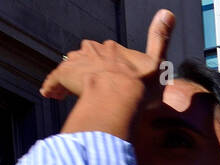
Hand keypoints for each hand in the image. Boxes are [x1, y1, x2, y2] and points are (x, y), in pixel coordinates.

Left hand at [40, 8, 173, 100]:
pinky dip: (52, 87)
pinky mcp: (64, 76)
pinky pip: (54, 82)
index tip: (118, 79)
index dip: (113, 66)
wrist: (120, 98)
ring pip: (72, 67)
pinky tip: (52, 95)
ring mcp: (77, 63)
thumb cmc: (141, 84)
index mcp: (113, 48)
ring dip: (73, 78)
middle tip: (98, 87)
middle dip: (91, 69)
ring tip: (77, 93)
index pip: (109, 53)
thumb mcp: (158, 61)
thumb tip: (166, 12)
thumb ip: (160, 38)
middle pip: (88, 57)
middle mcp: (93, 50)